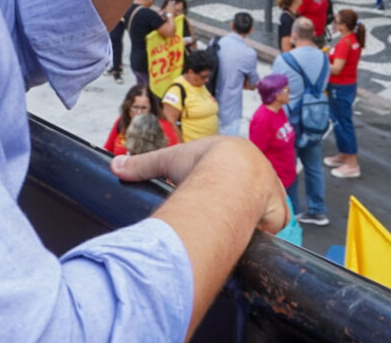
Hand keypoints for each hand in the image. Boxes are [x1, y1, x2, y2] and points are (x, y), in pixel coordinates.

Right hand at [113, 137, 289, 234]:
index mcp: (235, 155)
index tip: (212, 194)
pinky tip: (251, 235)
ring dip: (255, 217)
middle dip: (240, 201)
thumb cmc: (200, 163)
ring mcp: (269, 188)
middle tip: (224, 214)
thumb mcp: (167, 160)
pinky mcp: (276, 208)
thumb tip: (114, 165)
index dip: (222, 183)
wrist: (229, 172)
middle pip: (251, 189)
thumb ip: (142, 165)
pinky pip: (274, 222)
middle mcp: (257, 169)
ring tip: (238, 228)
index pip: (232, 170)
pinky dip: (264, 229)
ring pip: (265, 206)